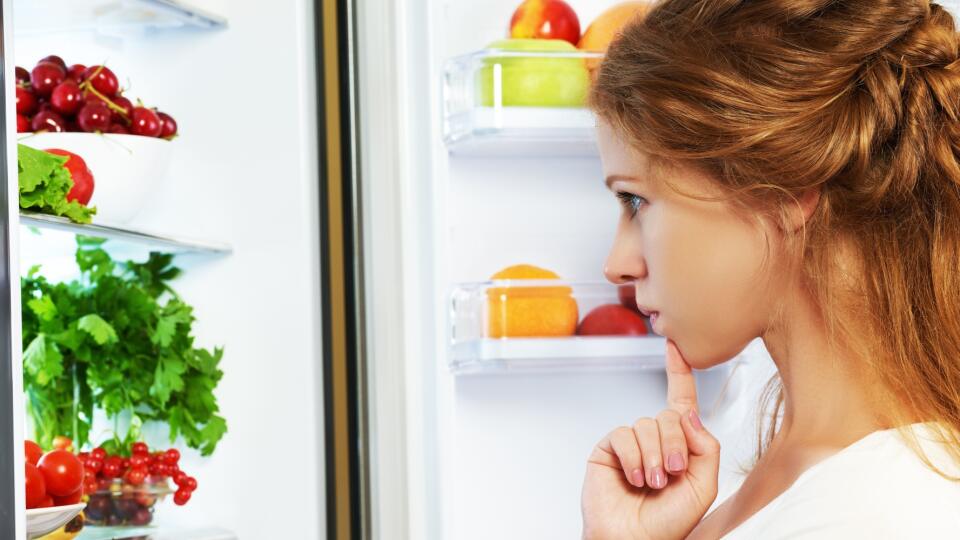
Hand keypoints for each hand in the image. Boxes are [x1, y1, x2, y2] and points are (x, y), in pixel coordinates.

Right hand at [581, 339, 720, 539]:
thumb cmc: (669, 522)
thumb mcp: (704, 486)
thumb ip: (706, 447)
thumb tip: (689, 413)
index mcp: (681, 444)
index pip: (681, 402)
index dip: (679, 373)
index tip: (676, 347)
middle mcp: (655, 439)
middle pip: (668, 415)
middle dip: (674, 444)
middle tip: (672, 473)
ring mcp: (631, 442)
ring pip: (646, 424)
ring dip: (653, 457)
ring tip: (651, 483)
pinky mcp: (608, 448)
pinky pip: (623, 435)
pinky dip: (632, 457)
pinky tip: (633, 478)